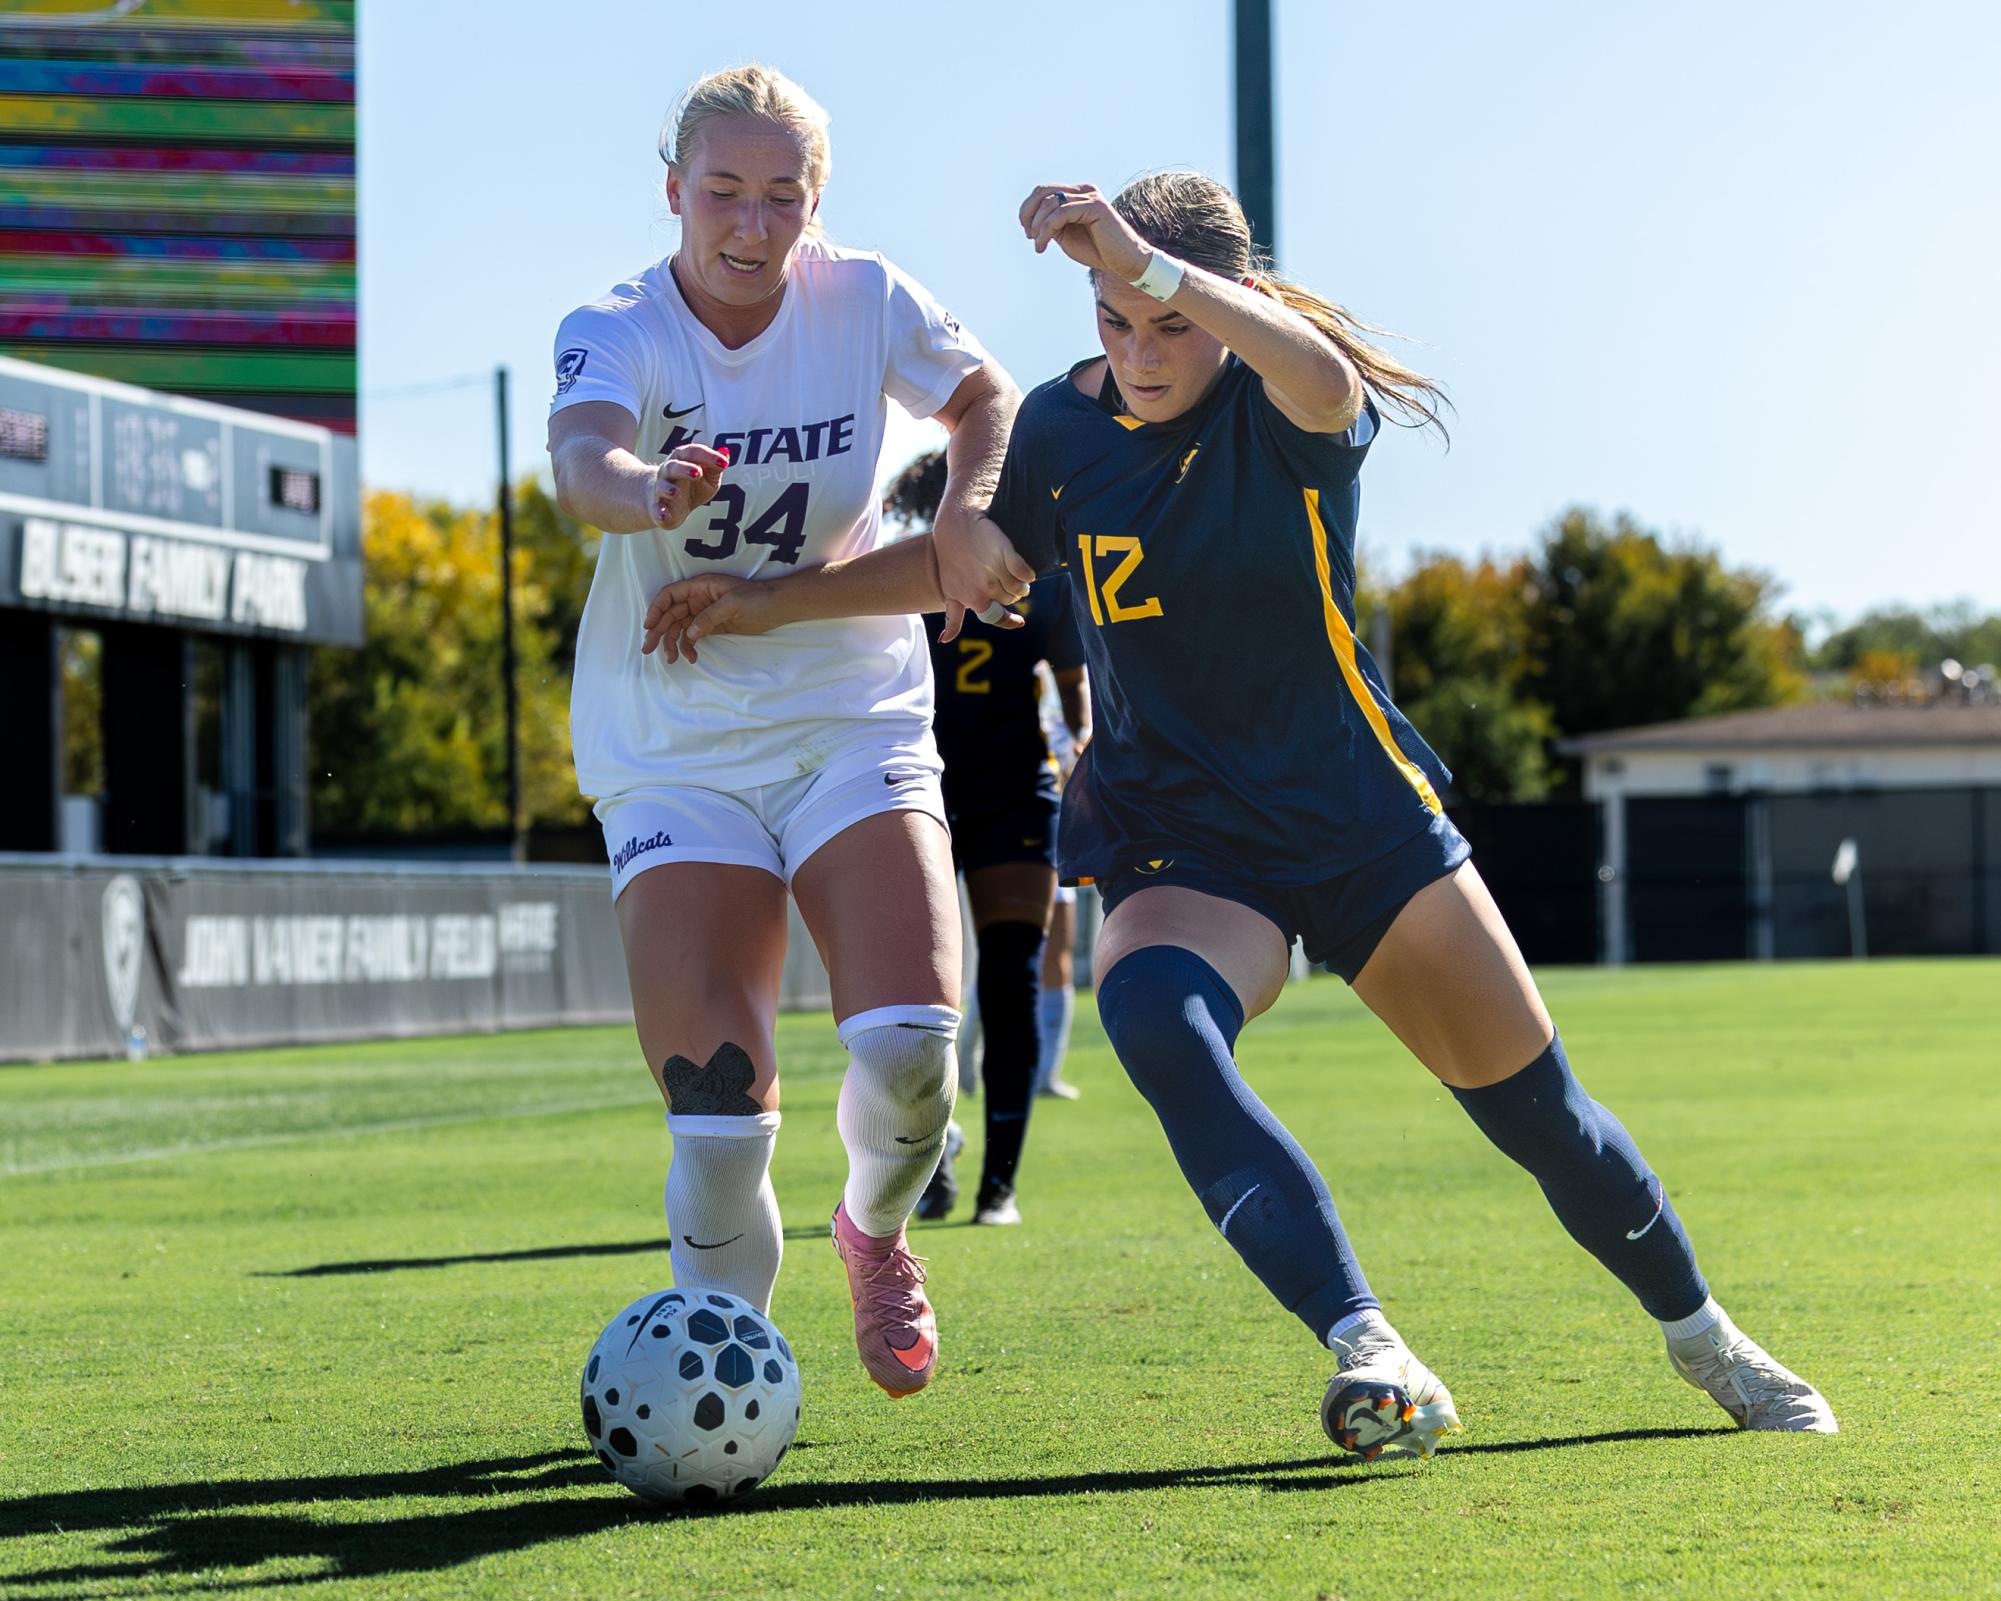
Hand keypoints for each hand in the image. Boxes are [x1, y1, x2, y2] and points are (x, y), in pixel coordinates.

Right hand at [641, 572, 774, 663]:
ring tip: (671, 659)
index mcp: (700, 587)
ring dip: (672, 643)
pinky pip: (692, 637)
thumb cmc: (758, 598)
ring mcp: (703, 613)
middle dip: (658, 631)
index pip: (670, 595)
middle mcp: (697, 599)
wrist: (778, 607)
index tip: (649, 627)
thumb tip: (690, 633)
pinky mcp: (711, 626)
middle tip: (648, 649)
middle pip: (670, 614)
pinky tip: (691, 658)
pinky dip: (688, 647)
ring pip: (679, 628)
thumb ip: (709, 617)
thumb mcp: (733, 604)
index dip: (656, 609)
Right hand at [647, 443, 729, 531]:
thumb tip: (725, 454)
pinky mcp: (658, 508)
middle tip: (697, 472)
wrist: (669, 504)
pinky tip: (664, 516)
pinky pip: (657, 509)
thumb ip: (716, 467)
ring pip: (662, 486)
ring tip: (675, 492)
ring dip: (668, 489)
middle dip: (684, 468)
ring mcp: (661, 489)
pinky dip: (659, 512)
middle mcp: (668, 471)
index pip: (693, 453)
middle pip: (674, 466)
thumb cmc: (692, 486)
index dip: (708, 456)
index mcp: (682, 459)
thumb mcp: (708, 477)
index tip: (724, 463)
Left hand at [933, 504, 1033, 642]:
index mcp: (972, 600)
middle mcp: (983, 589)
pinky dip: (1027, 573)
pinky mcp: (1006, 554)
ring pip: (1020, 588)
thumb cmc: (951, 560)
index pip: (996, 618)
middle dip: (1011, 594)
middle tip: (1004, 580)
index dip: (1009, 621)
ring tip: (1013, 572)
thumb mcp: (949, 592)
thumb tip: (943, 641)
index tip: (1020, 621)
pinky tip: (1021, 566)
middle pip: (1010, 600)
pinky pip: (1026, 573)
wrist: (956, 524)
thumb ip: (953, 618)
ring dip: (1021, 583)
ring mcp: (995, 572)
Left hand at [1018, 183, 1150, 280]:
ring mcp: (1090, 196)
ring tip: (1038, 245)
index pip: (1043, 191)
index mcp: (1077, 194)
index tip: (1028, 233)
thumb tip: (1029, 220)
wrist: (1125, 262)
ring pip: (1050, 202)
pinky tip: (1043, 245)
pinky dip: (1046, 229)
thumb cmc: (1098, 251)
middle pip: (1043, 191)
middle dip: (1028, 213)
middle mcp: (1083, 190)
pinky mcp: (1095, 206)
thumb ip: (1051, 224)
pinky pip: (1061, 213)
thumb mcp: (1066, 235)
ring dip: (1037, 226)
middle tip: (1028, 235)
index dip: (1028, 210)